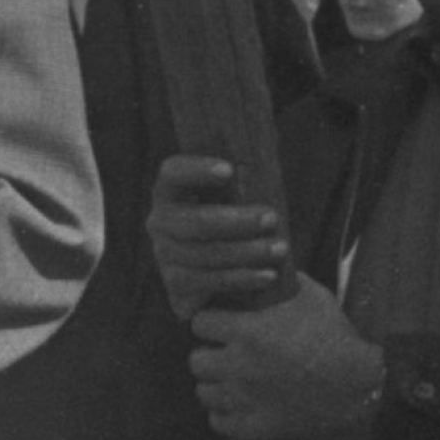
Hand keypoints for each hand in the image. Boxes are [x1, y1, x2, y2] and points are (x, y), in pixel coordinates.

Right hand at [147, 155, 295, 321]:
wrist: (222, 274)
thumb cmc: (231, 224)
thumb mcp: (230, 200)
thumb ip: (239, 184)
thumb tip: (267, 153)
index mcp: (169, 191)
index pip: (173, 173)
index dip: (197, 170)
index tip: (229, 169)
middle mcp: (159, 222)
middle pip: (196, 222)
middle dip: (237, 221)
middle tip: (271, 218)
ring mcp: (164, 255)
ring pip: (206, 255)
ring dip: (247, 252)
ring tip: (280, 249)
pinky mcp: (176, 286)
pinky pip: (210, 281)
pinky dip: (242, 278)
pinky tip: (268, 275)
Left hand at [187, 276, 386, 439]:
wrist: (363, 387)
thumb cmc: (338, 338)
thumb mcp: (312, 297)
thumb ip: (282, 282)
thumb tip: (268, 264)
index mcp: (246, 330)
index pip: (199, 324)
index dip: (210, 323)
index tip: (220, 325)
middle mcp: (238, 365)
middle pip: (196, 361)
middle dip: (210, 356)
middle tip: (226, 356)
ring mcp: (245, 400)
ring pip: (204, 393)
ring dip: (217, 386)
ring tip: (232, 382)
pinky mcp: (256, 428)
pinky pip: (220, 423)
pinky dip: (226, 415)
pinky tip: (240, 408)